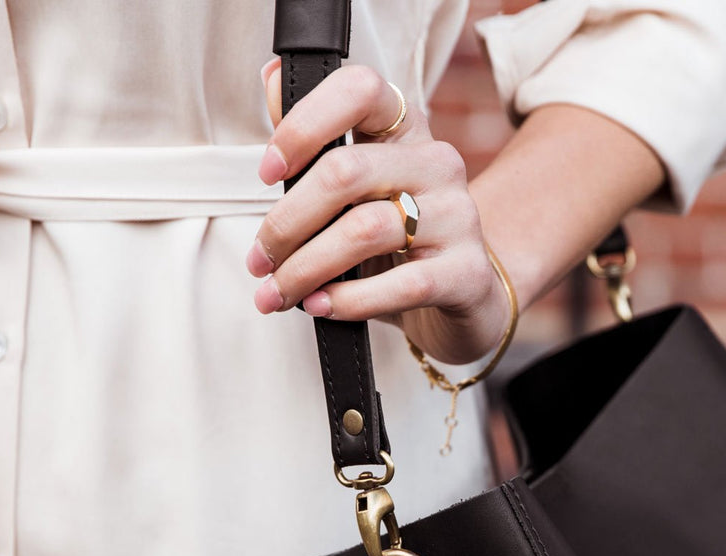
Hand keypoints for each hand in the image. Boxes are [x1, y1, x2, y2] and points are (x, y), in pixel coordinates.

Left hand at [246, 60, 509, 366]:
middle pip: (346, 173)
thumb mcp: (356, 193)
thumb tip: (270, 79)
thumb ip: (316, 142)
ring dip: (306, 268)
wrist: (464, 299)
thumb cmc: (397, 244)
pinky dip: (349, 300)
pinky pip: (401, 284)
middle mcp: (436, 164)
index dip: (304, 125)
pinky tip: (320, 306)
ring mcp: (458, 217)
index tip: (269, 172)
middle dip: (286, 223)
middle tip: (258, 261)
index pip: (359, 90)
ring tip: (277, 293)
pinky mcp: (466, 273)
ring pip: (366, 231)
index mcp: (406, 130)